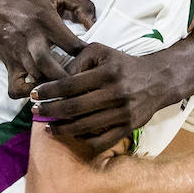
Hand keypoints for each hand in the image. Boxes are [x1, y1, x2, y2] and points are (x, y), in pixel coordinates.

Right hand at [0, 0, 95, 98]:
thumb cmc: (28, 2)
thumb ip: (81, 5)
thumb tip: (94, 24)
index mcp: (45, 20)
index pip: (70, 43)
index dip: (85, 54)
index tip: (94, 60)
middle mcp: (31, 38)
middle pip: (47, 64)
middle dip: (66, 77)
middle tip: (81, 84)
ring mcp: (18, 54)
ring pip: (35, 78)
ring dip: (52, 87)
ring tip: (67, 90)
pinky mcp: (9, 66)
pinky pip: (16, 88)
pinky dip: (29, 95)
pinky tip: (42, 91)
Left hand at [32, 42, 170, 156]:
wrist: (159, 79)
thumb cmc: (124, 65)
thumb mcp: (102, 52)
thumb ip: (78, 59)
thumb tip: (58, 76)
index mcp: (107, 73)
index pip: (70, 84)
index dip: (48, 91)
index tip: (34, 94)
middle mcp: (115, 93)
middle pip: (74, 107)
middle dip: (50, 110)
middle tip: (35, 112)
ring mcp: (123, 112)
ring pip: (85, 126)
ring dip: (62, 128)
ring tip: (49, 127)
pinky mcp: (130, 127)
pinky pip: (102, 140)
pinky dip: (84, 140)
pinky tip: (74, 135)